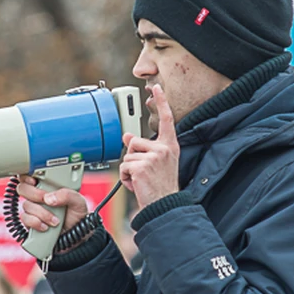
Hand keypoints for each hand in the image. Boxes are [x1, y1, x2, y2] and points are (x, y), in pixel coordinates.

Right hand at [16, 176, 88, 233]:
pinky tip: (46, 226)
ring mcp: (33, 209)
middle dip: (35, 194)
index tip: (34, 181)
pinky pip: (25, 219)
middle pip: (23, 188)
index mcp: (48, 186)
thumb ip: (67, 195)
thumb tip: (49, 198)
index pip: (30, 175)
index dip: (27, 176)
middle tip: (47, 201)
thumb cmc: (76, 215)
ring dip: (41, 213)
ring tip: (55, 220)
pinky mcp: (30, 222)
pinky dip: (36, 223)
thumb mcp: (78, 201)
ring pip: (26, 205)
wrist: (76, 235)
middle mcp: (38, 196)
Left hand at [119, 84, 179, 209]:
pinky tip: (137, 185)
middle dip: (133, 158)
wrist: (164, 205)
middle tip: (145, 174)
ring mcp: (153, 156)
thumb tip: (127, 136)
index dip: (162, 102)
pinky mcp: (141, 166)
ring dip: (129, 170)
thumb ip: (144, 149)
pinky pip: (123, 167)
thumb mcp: (156, 164)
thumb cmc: (161, 187)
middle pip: (134, 142)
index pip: (166, 119)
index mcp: (169, 146)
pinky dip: (125, 178)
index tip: (156, 87)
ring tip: (142, 180)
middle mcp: (163, 148)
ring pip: (127, 156)